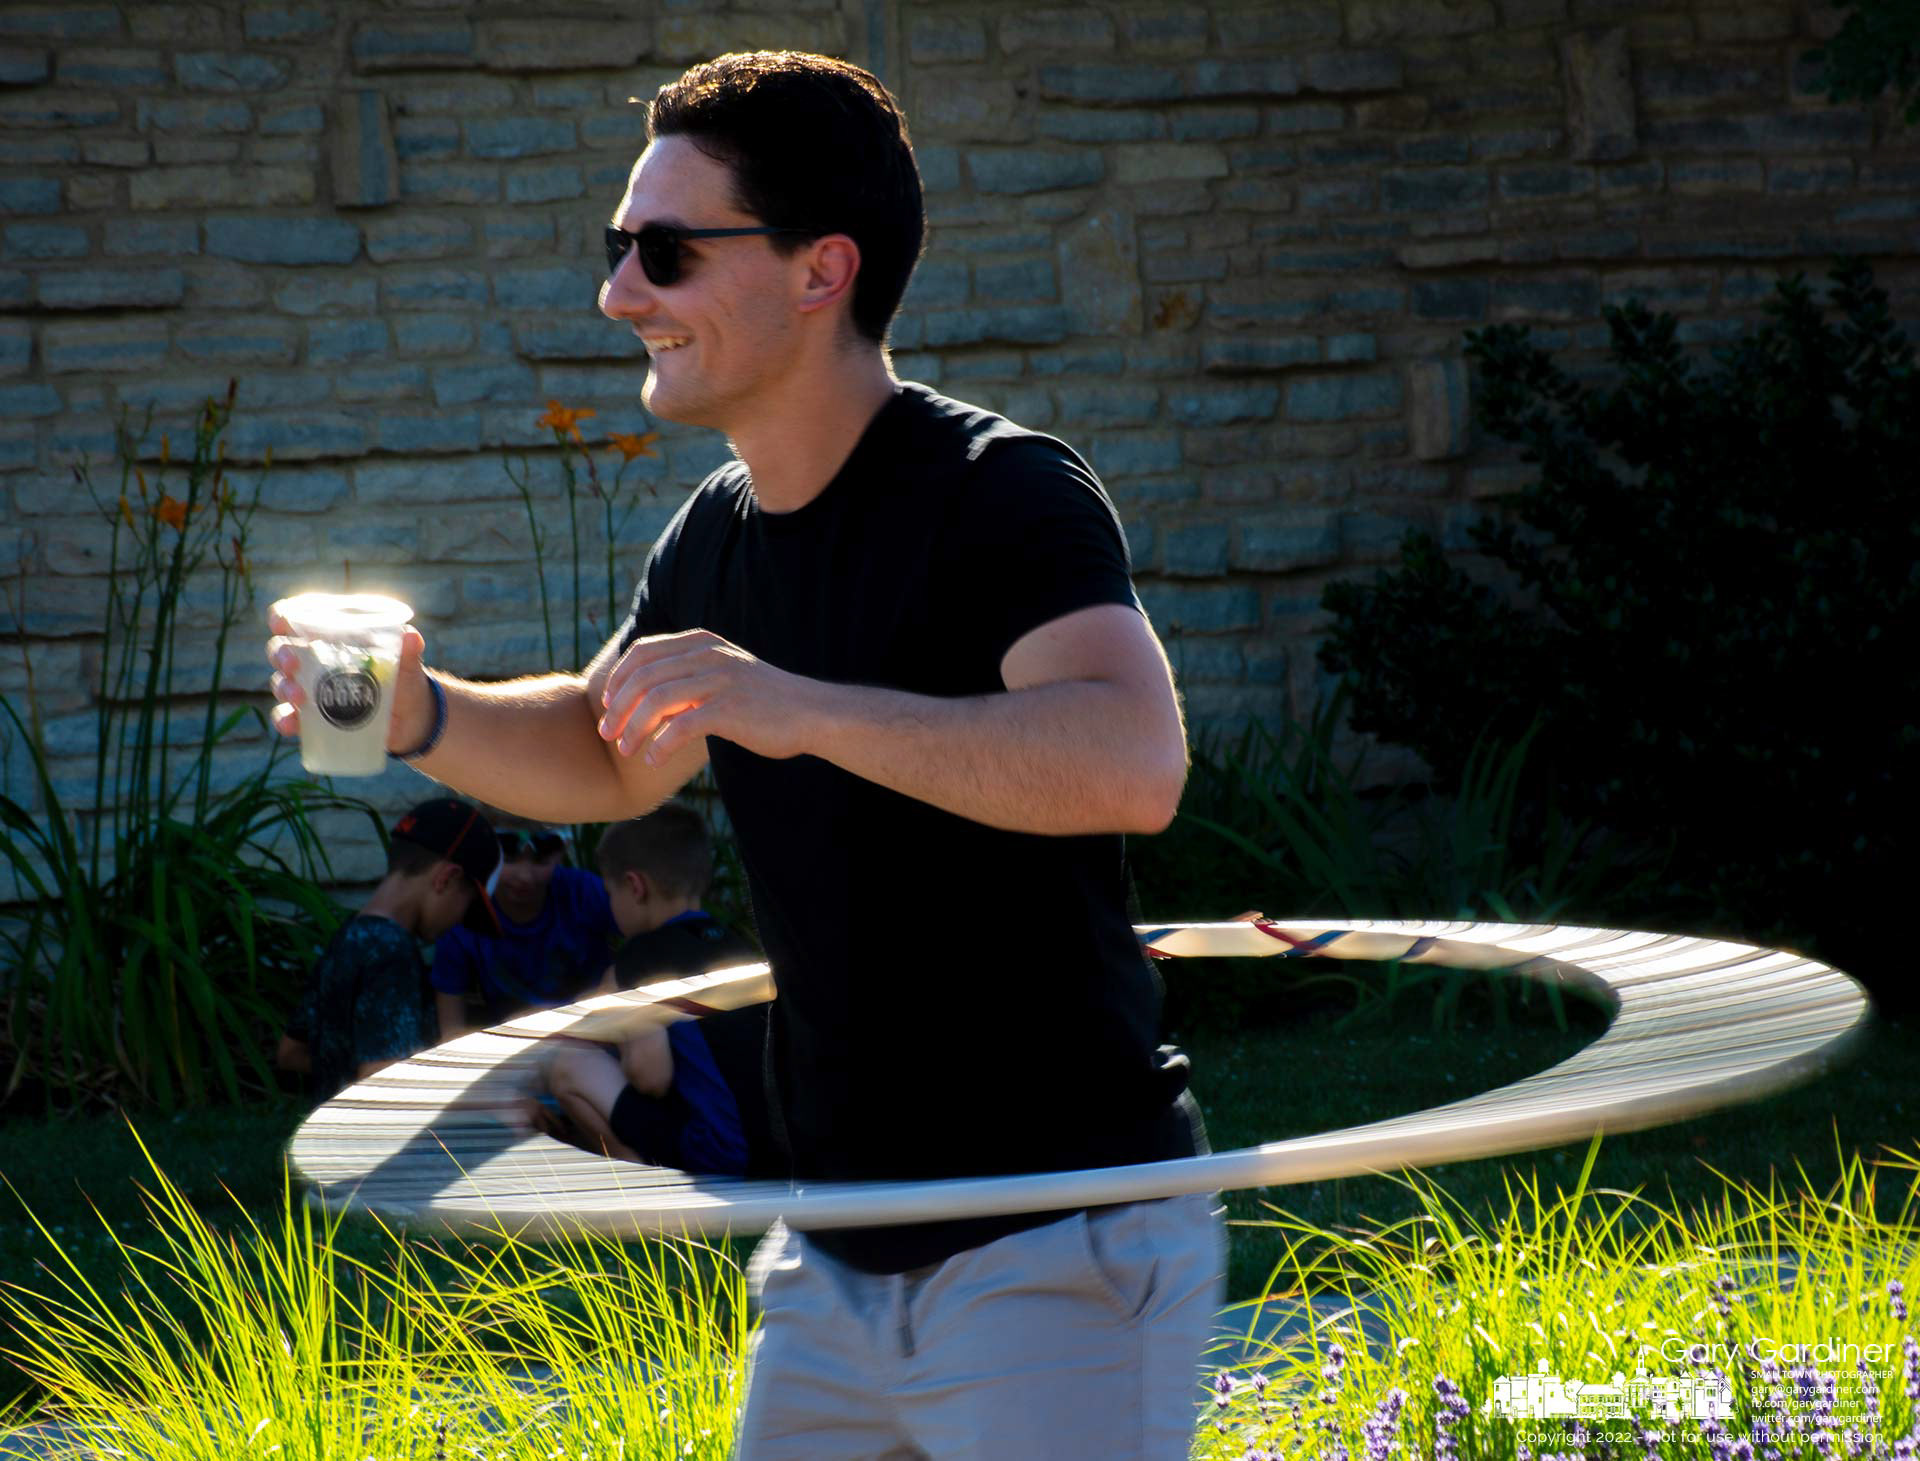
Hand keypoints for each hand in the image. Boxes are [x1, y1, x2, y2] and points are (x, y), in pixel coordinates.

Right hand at [266, 609, 431, 751]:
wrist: (411, 717)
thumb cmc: (403, 678)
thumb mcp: (407, 664)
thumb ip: (408, 650)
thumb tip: (410, 637)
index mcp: (331, 638)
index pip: (296, 620)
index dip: (282, 618)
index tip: (281, 623)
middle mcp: (312, 661)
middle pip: (281, 650)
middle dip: (281, 654)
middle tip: (293, 664)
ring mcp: (309, 690)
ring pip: (281, 683)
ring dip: (283, 687)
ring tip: (300, 697)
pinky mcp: (312, 718)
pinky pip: (288, 718)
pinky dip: (285, 721)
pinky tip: (292, 725)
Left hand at [598, 629, 829, 763]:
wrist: (811, 713)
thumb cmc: (763, 701)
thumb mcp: (722, 675)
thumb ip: (688, 678)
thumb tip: (644, 697)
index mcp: (702, 643)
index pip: (643, 652)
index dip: (618, 678)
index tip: (607, 705)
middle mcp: (708, 656)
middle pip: (643, 677)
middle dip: (618, 707)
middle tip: (607, 733)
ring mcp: (719, 681)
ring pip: (656, 700)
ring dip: (634, 728)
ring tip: (627, 749)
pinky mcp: (730, 709)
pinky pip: (680, 727)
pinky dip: (660, 744)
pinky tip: (654, 759)